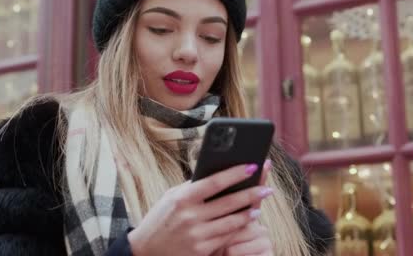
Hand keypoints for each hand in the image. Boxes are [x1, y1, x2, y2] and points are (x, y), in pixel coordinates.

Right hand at [128, 164, 272, 255]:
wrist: (145, 250)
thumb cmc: (160, 218)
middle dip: (251, 194)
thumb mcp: (171, 197)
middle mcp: (190, 216)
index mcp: (182, 197)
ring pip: (232, 222)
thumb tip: (219, 175)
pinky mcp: (201, 250)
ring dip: (250, 212)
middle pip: (228, 202)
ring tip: (260, 204)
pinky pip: (227, 236)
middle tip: (267, 188)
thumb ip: (193, 188)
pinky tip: (249, 220)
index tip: (253, 166)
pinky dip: (240, 227)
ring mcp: (196, 234)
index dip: (235, 174)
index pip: (214, 182)